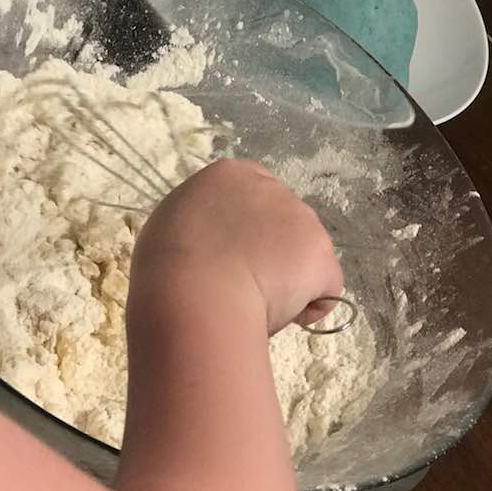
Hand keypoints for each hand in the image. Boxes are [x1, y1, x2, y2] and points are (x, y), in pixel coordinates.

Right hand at [131, 159, 342, 334]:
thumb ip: (198, 223)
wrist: (195, 292)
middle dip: (269, 252)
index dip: (244, 230)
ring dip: (287, 278)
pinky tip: (280, 314)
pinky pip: (324, 286)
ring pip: (303, 255)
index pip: (250, 196)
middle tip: (240, 283)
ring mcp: (301, 218)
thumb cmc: (168, 263)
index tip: (229, 255)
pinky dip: (307, 306)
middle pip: (281, 222)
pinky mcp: (321, 253)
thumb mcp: (170, 225)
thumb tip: (207, 242)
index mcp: (228, 175)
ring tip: (254, 303)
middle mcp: (271, 188)